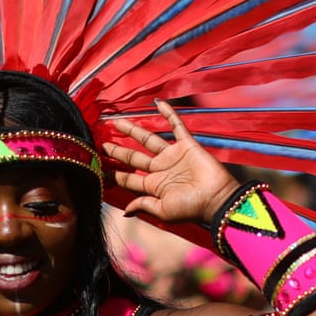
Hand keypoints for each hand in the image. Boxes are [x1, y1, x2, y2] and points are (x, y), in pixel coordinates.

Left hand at [103, 101, 240, 227]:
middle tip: (103, 143)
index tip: (99, 169)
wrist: (216, 198)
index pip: (129, 178)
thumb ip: (143, 206)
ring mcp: (173, 155)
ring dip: (133, 131)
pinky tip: (157, 103)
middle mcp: (161, 169)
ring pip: (148, 139)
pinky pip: (176, 125)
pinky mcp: (187, 145)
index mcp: (154, 186)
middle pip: (134, 157)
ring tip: (117, 122)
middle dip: (118, 151)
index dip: (114, 174)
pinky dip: (168, 114)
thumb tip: (124, 212)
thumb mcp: (163, 211)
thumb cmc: (190, 207)